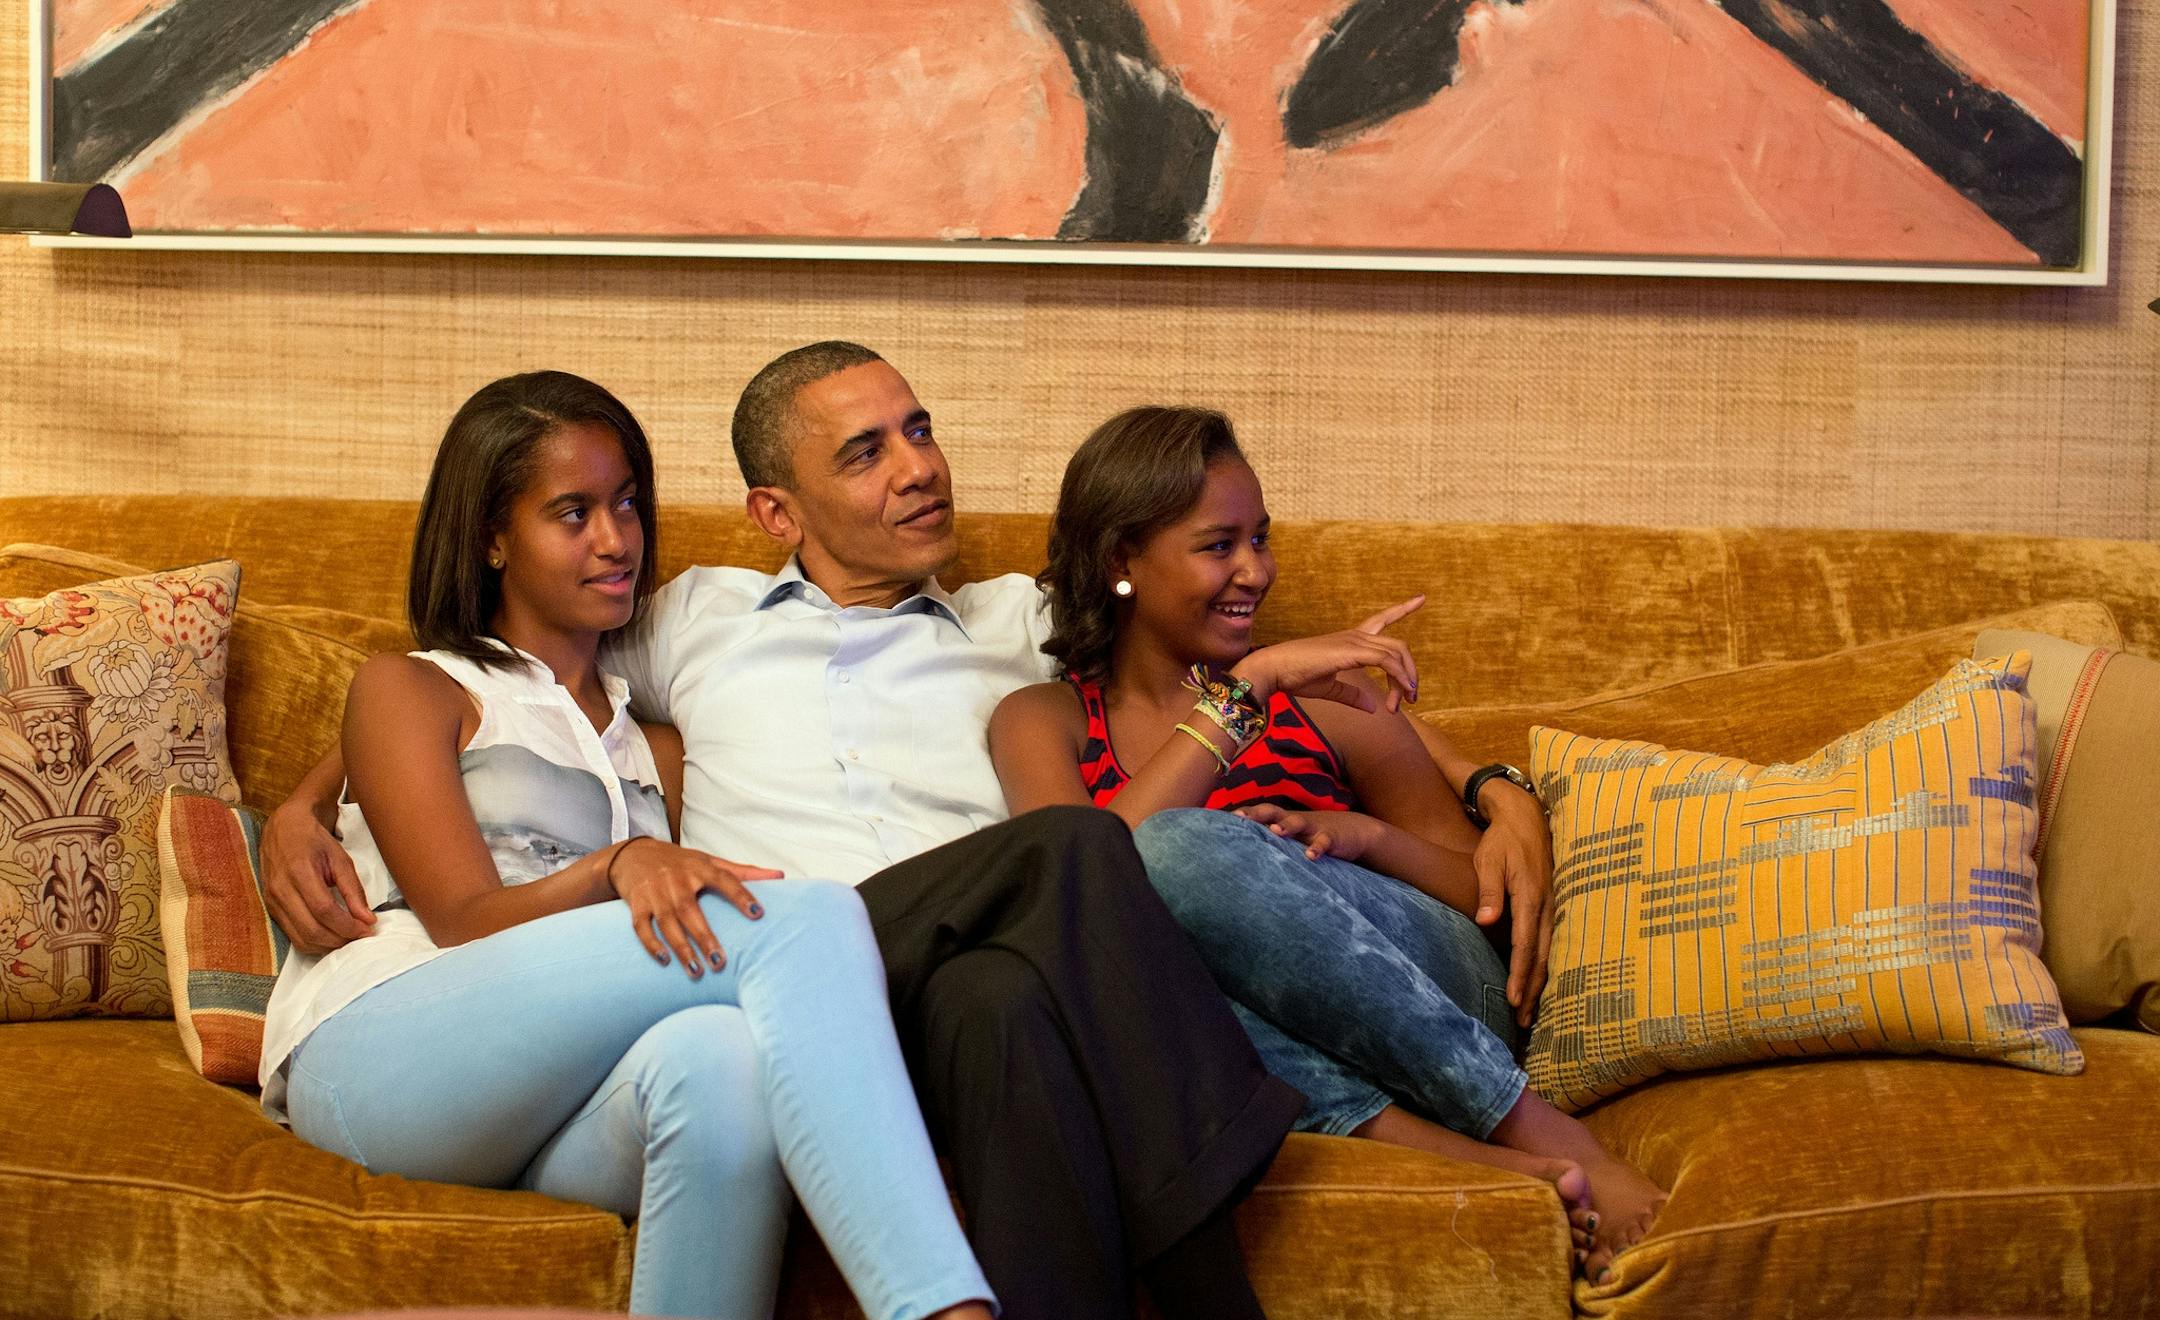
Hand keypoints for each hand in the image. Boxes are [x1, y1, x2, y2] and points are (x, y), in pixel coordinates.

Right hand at [261, 799, 374, 956]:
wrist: (284, 828)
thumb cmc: (315, 841)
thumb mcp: (340, 858)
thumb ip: (354, 890)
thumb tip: (368, 919)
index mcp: (299, 872)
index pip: (324, 910)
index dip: (348, 926)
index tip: (368, 930)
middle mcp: (281, 890)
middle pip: (311, 930)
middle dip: (340, 940)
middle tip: (361, 937)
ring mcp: (272, 902)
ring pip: (300, 938)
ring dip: (328, 946)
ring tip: (349, 938)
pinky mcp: (270, 909)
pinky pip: (292, 935)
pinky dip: (314, 943)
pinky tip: (331, 936)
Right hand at [607, 838, 781, 978]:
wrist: (634, 855)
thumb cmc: (680, 862)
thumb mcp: (710, 861)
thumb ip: (744, 872)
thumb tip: (780, 876)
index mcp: (699, 867)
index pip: (724, 879)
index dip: (741, 895)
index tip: (758, 914)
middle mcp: (676, 879)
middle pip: (690, 910)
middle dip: (704, 937)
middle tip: (720, 962)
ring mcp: (654, 892)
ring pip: (667, 923)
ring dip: (681, 949)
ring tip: (697, 971)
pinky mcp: (637, 904)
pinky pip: (641, 927)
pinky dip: (651, 944)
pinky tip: (665, 961)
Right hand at [1230, 597, 1422, 711]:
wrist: (1274, 669)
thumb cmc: (1294, 677)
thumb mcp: (1329, 687)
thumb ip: (1351, 695)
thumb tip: (1372, 707)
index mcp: (1350, 640)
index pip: (1382, 620)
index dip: (1402, 609)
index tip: (1421, 599)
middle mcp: (1355, 636)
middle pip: (1398, 646)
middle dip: (1411, 671)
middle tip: (1413, 697)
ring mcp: (1354, 641)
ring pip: (1396, 652)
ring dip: (1407, 678)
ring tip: (1408, 700)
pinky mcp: (1351, 651)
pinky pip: (1386, 661)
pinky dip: (1399, 676)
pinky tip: (1404, 691)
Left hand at [1236, 804, 1384, 862]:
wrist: (1357, 830)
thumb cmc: (1316, 834)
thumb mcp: (1296, 836)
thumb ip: (1275, 840)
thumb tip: (1247, 850)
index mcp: (1285, 820)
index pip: (1260, 813)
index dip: (1244, 815)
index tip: (1223, 819)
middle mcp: (1296, 821)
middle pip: (1273, 812)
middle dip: (1256, 814)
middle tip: (1240, 818)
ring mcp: (1314, 827)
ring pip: (1297, 822)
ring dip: (1286, 826)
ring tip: (1275, 832)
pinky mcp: (1332, 837)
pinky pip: (1323, 842)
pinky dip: (1317, 848)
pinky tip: (1311, 857)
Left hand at [1472, 783, 1554, 1026]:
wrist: (1525, 816)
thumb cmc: (1501, 840)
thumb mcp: (1488, 860)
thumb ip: (1488, 891)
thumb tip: (1485, 921)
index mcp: (1529, 897)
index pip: (1524, 945)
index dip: (1519, 974)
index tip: (1512, 999)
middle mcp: (1547, 906)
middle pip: (1541, 957)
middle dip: (1532, 990)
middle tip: (1523, 1020)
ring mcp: (1554, 906)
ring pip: (1550, 952)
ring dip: (1541, 982)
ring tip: (1531, 1011)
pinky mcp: (1553, 906)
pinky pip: (1552, 942)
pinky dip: (1546, 965)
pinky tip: (1541, 982)